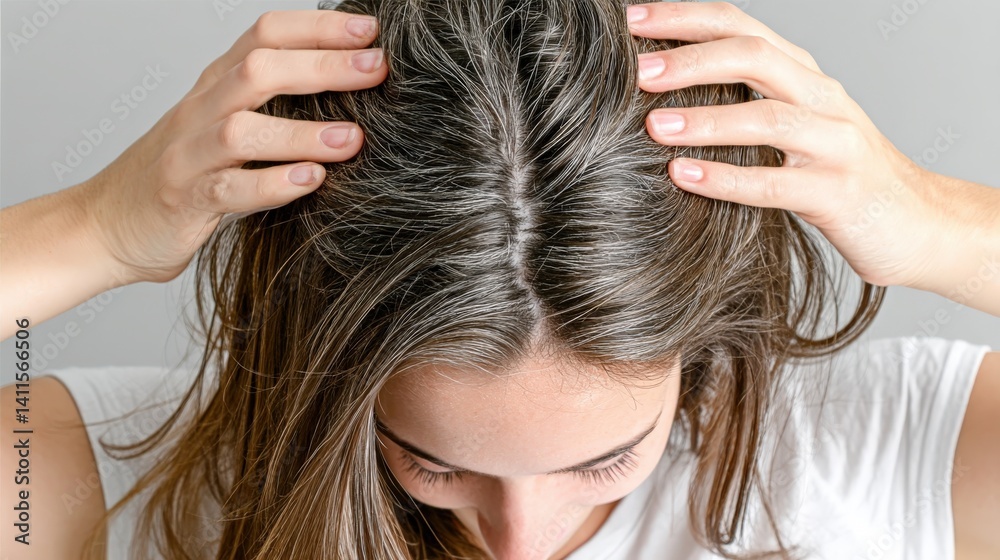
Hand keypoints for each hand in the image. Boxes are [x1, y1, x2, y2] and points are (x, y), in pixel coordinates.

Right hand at [83, 9, 387, 284]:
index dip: (317, 28)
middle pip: (258, 70)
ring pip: (243, 130)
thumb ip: (276, 110)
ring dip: (302, 132)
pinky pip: (230, 189)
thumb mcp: (228, 130)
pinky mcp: (186, 201)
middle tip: (376, 69)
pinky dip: (273, 184)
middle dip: (321, 65)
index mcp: (217, 86)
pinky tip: (311, 181)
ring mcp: (190, 155)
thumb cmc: (183, 176)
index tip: (369, 32)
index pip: (265, 36)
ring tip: (353, 138)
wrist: (105, 225)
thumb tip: (353, 95)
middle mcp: (201, 111)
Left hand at [626, 1, 957, 290]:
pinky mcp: (837, 193)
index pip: (741, 27)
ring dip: (705, 118)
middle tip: (638, 72)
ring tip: (654, 126)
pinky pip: (776, 183)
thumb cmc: (838, 174)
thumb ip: (744, 102)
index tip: (632, 21)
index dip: (686, 19)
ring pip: (768, 118)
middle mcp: (822, 98)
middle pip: (754, 58)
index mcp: (803, 75)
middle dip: (691, 60)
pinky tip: (684, 176)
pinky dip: (726, 178)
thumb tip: (662, 95)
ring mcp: (835, 144)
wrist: (918, 223)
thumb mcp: (794, 125)